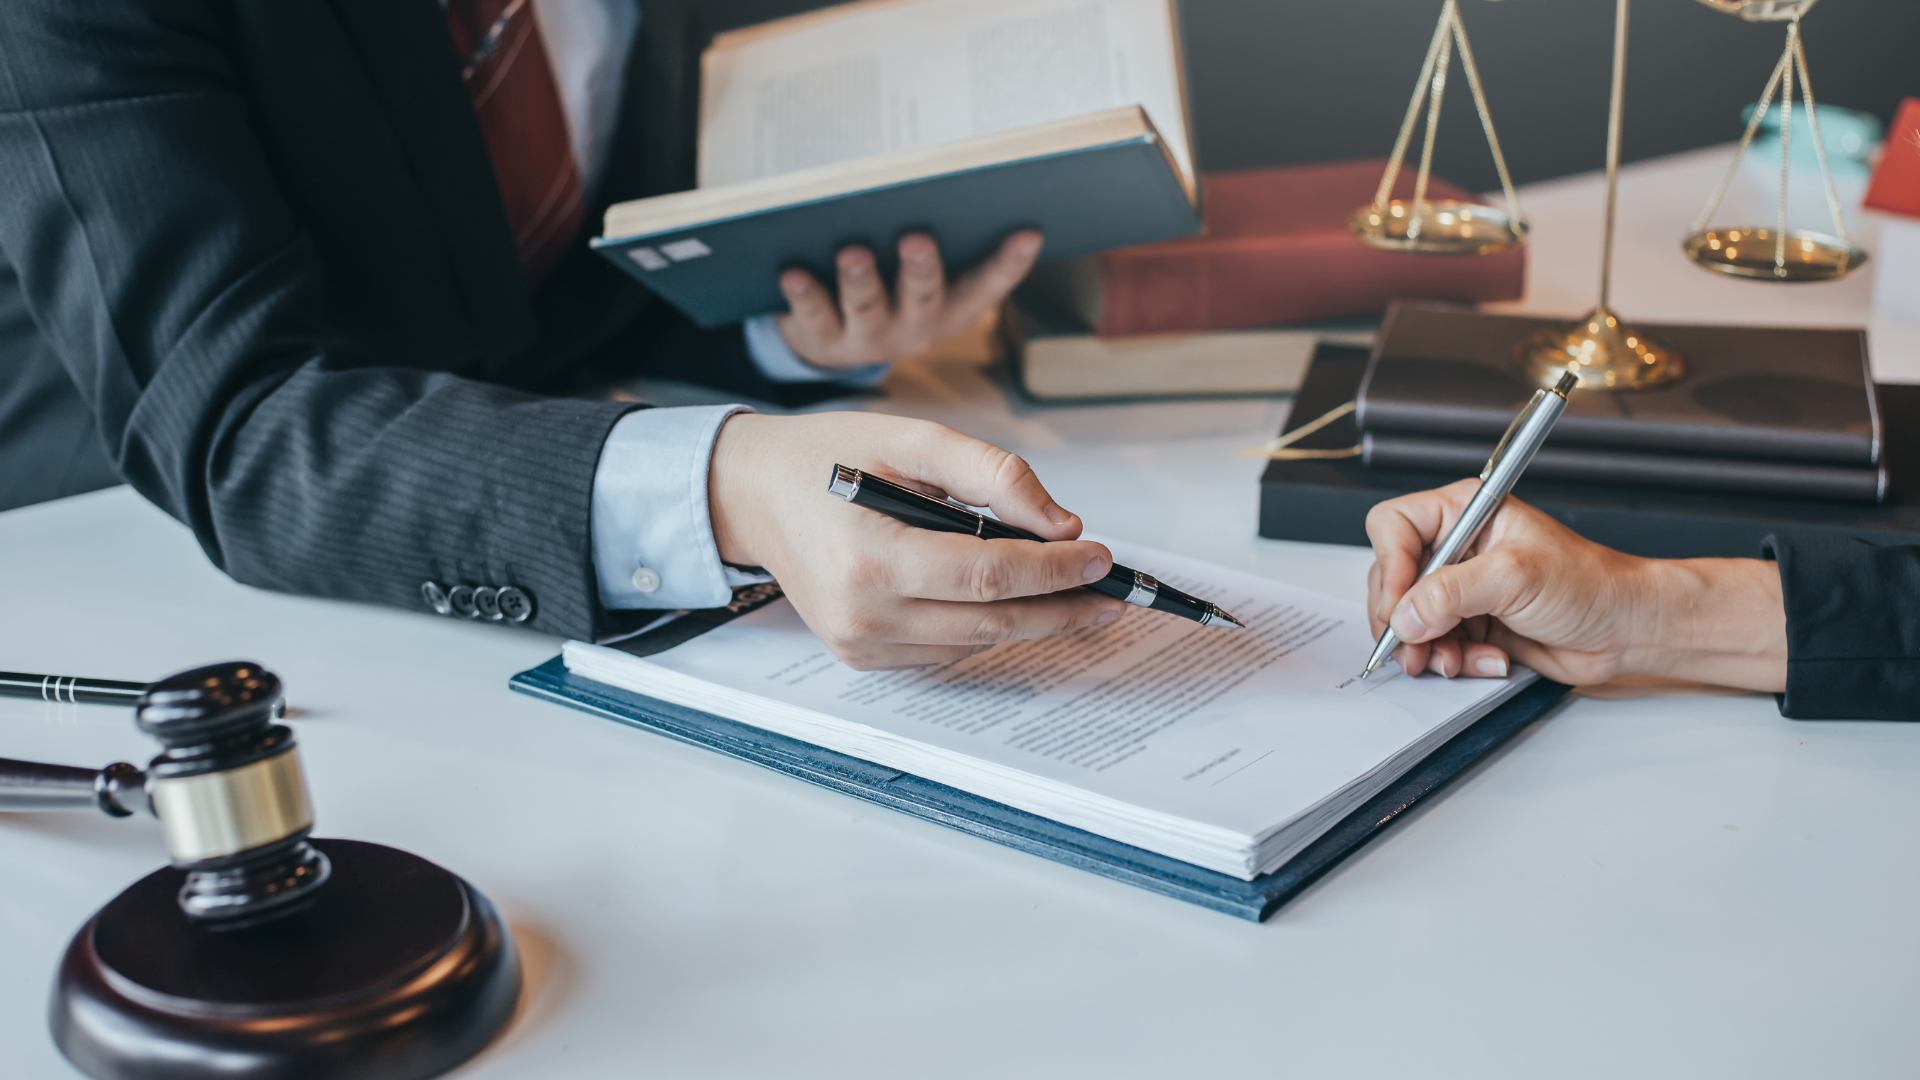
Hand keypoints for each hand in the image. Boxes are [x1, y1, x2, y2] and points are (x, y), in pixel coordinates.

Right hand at [707, 411, 1126, 669]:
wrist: (754, 494)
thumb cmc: (829, 458)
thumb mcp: (913, 439)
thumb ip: (992, 475)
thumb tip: (1060, 523)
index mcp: (871, 557)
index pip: (989, 574)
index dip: (1055, 570)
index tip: (1099, 555)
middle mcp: (862, 613)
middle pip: (992, 622)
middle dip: (1061, 608)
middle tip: (1109, 591)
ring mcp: (860, 644)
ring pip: (975, 644)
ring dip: (1030, 620)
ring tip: (1073, 594)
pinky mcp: (861, 657)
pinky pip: (945, 651)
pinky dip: (984, 627)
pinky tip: (1007, 601)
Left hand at [774, 230, 1041, 367]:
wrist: (828, 341)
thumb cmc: (885, 286)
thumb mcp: (914, 271)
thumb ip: (931, 233)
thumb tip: (933, 166)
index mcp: (949, 307)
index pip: (987, 286)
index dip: (1009, 263)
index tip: (1029, 232)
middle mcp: (916, 328)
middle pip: (924, 297)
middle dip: (921, 269)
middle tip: (917, 238)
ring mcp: (870, 338)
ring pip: (868, 308)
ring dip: (861, 280)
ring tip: (853, 252)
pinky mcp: (825, 341)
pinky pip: (814, 315)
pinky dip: (804, 294)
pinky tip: (793, 272)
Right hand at [1365, 480, 1786, 690]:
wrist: (1626, 630)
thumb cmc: (1591, 585)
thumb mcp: (1515, 577)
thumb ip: (1452, 593)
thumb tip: (1405, 615)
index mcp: (1465, 513)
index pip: (1394, 526)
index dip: (1389, 565)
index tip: (1399, 603)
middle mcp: (1457, 548)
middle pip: (1392, 579)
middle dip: (1403, 618)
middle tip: (1416, 645)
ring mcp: (1461, 589)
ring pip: (1409, 619)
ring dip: (1427, 647)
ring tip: (1453, 660)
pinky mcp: (1470, 624)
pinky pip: (1436, 645)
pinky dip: (1454, 660)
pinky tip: (1486, 660)